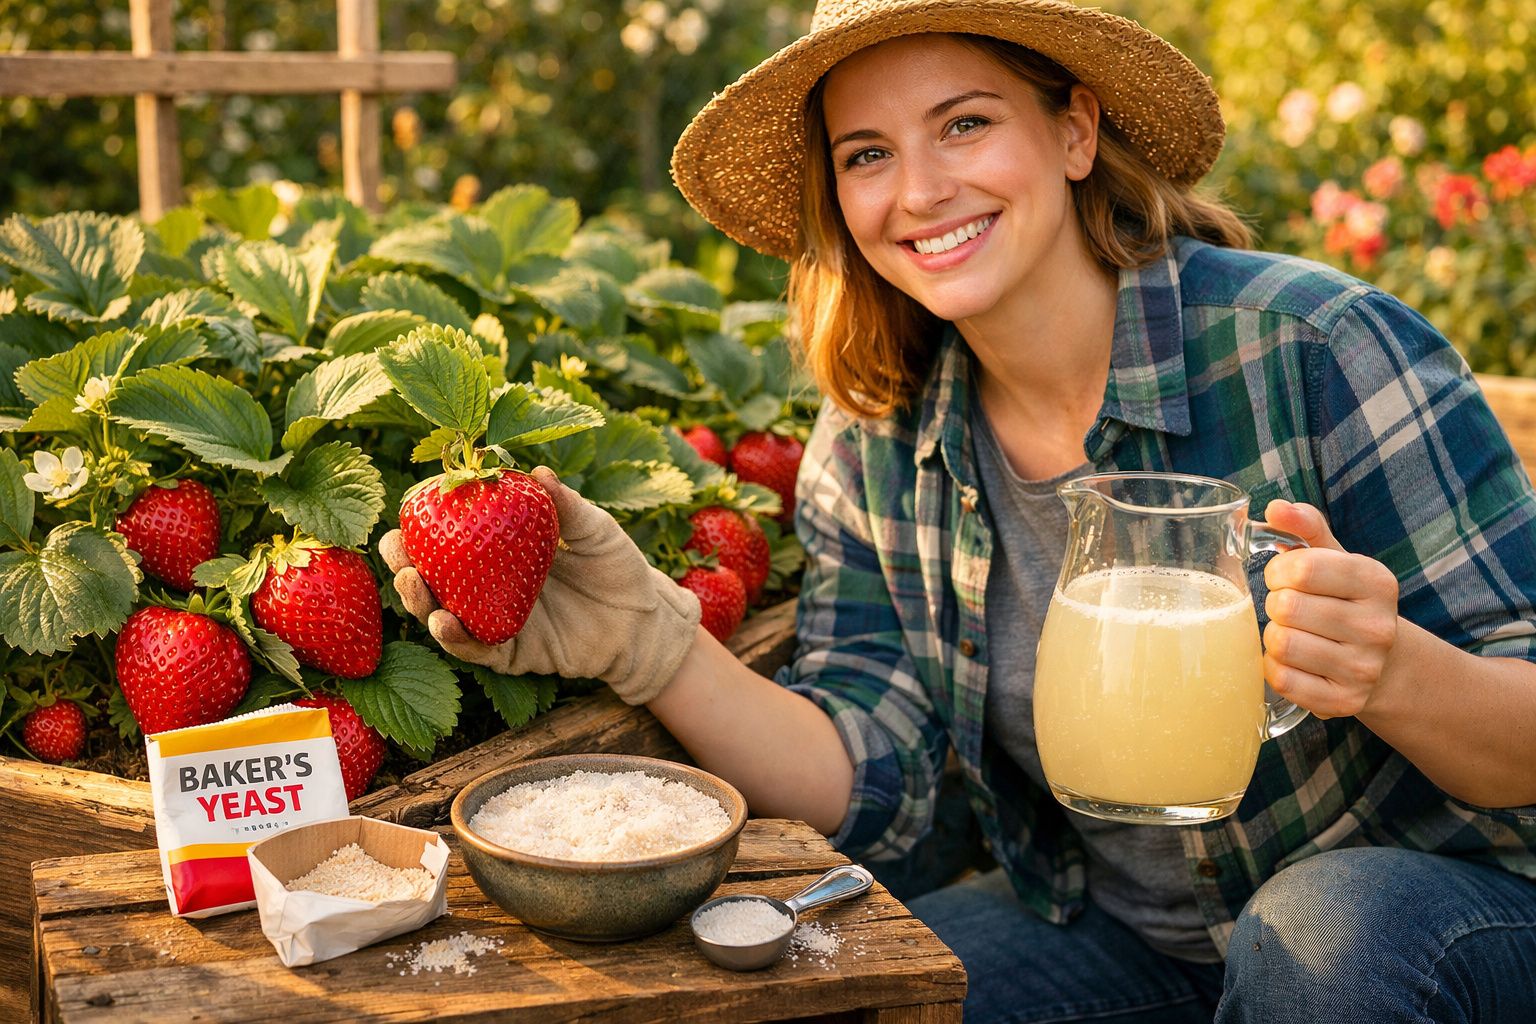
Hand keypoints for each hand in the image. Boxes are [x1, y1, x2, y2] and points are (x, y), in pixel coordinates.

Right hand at [379, 466, 700, 704]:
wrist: (646, 620)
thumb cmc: (618, 566)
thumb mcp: (595, 528)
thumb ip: (565, 505)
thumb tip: (536, 471)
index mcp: (502, 551)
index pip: (451, 536)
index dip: (425, 526)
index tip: (409, 510)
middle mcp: (491, 587)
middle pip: (434, 577)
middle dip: (405, 565)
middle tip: (396, 551)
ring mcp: (499, 621)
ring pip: (445, 615)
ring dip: (421, 602)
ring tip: (412, 582)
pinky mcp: (514, 654)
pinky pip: (478, 650)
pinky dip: (457, 639)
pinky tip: (443, 623)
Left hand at [1261, 500, 1400, 718]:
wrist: (1384, 664)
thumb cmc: (1344, 600)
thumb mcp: (1334, 558)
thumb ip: (1305, 527)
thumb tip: (1275, 507)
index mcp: (1377, 582)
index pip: (1302, 569)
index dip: (1279, 572)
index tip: (1285, 578)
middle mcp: (1377, 627)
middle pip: (1287, 608)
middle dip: (1276, 605)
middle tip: (1290, 609)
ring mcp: (1363, 668)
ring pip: (1281, 645)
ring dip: (1274, 637)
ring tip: (1293, 633)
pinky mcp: (1343, 702)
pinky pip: (1281, 679)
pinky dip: (1275, 667)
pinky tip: (1294, 660)